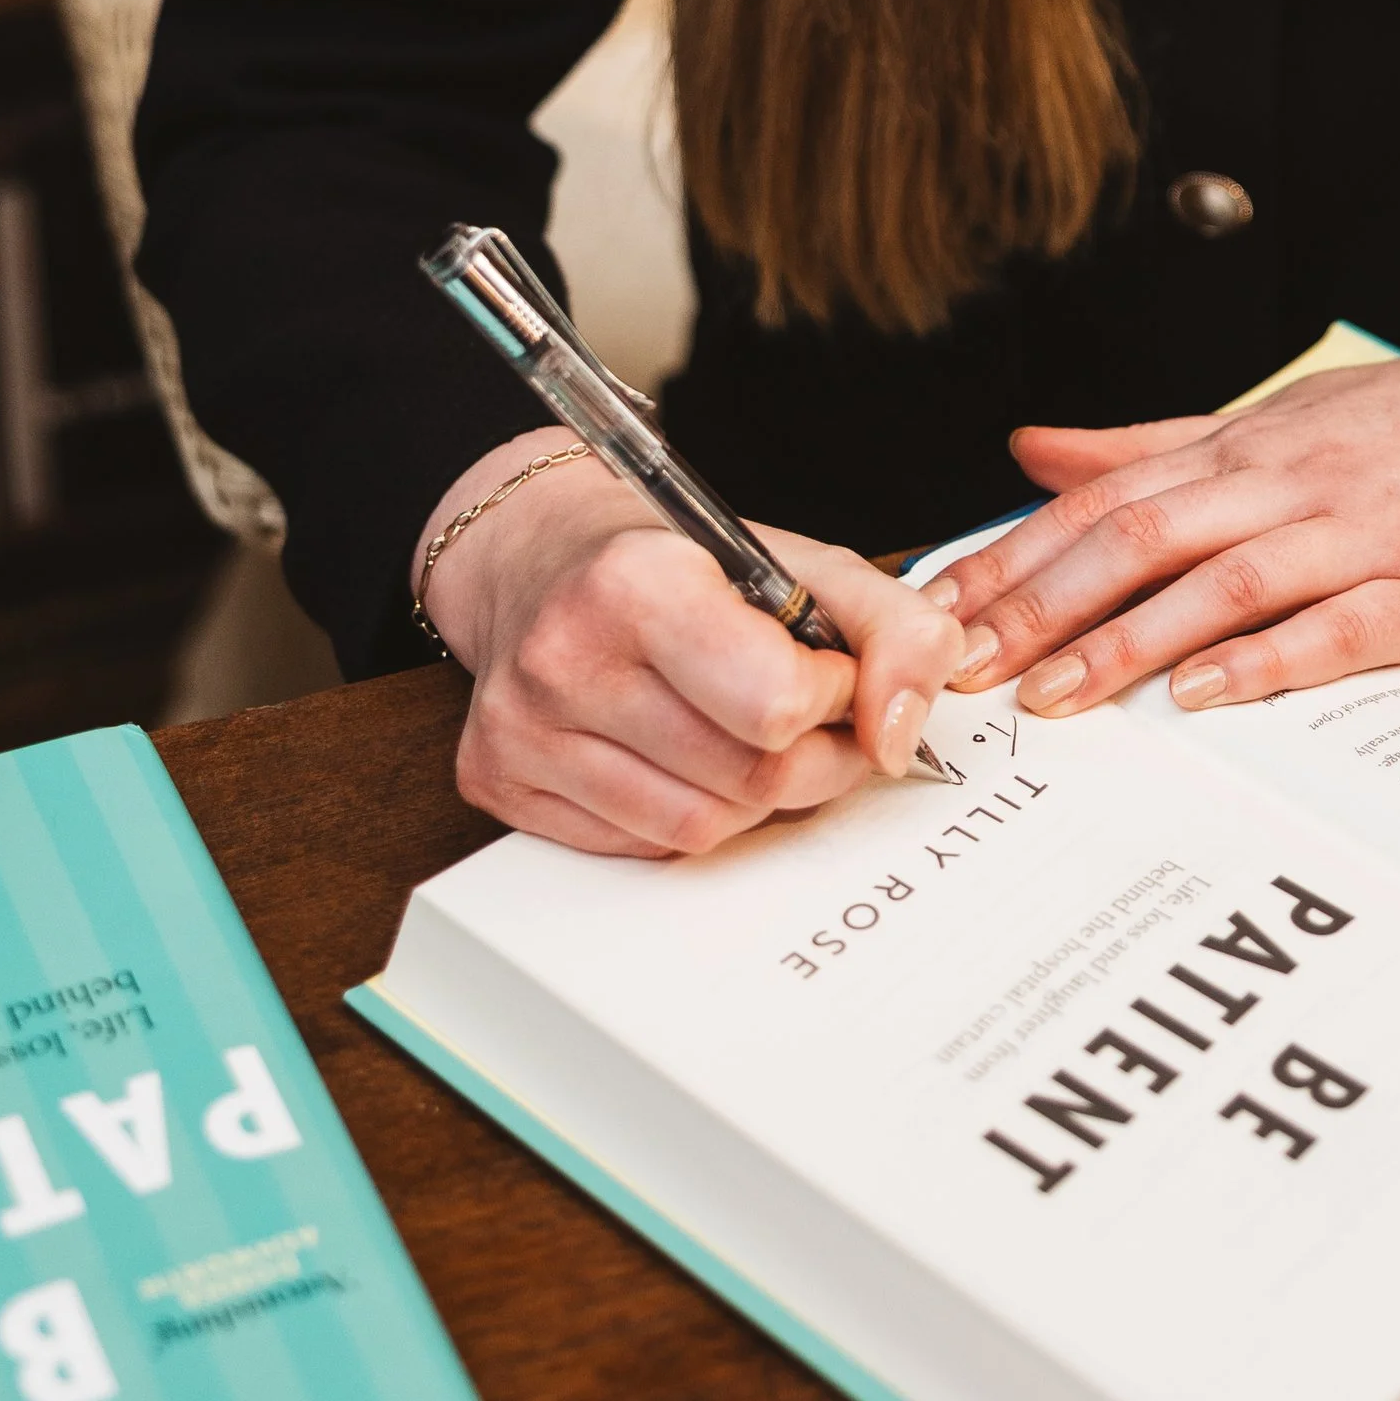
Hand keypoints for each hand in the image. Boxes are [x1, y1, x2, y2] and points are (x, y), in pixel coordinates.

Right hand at [418, 429, 964, 856]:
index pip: (776, 704)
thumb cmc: (677, 559)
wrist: (540, 553)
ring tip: (752, 735)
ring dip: (755, 797)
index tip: (826, 668)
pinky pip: (639, 847)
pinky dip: (686, 813)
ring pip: (699, 830)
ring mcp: (523, 729)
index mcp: (638, 582)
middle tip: (815, 717)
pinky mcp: (499, 782)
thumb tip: (900, 733)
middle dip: (812, 759)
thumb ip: (894, 627)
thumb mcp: (802, 561)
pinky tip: (683, 754)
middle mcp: (566, 657)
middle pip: (748, 780)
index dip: (829, 697)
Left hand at [927, 285, 1399, 718]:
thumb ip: (1151, 440)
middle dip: (1040, 605)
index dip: (1012, 553)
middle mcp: (1288, 481)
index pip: (1102, 498)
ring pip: (1222, 580)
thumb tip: (1030, 447)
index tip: (936, 608)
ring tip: (1054, 696)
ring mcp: (1361, 532)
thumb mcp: (1277, 416)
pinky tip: (1206, 695)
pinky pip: (1337, 624)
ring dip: (1128, 639)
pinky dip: (1266, 659)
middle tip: (960, 665)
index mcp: (1244, 447)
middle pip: (1140, 535)